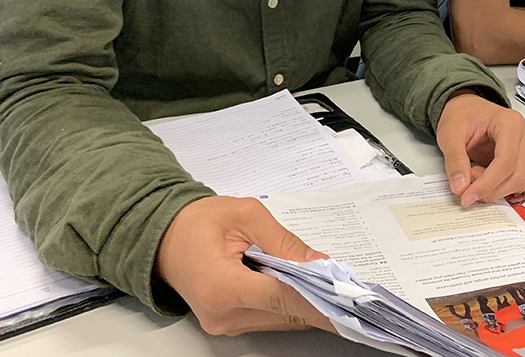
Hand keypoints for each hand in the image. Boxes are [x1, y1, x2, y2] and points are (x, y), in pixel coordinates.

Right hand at [155, 196, 333, 335]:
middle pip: (285, 312)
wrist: (164, 237)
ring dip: (305, 300)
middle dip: (317, 297)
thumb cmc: (197, 222)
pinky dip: (288, 302)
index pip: (282, 298)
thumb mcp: (245, 214)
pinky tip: (301, 285)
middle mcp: (222, 314)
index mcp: (222, 286)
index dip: (317, 297)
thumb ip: (284, 240)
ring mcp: (225, 323)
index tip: (346, 296)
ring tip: (326, 280)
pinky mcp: (229, 323)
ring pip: (281, 319)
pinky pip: (269, 317)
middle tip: (348, 285)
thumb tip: (318, 262)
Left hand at [436, 90, 524, 206]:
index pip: (506, 162)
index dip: (487, 184)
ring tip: (473, 175)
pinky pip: (518, 180)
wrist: (467, 109)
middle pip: (516, 175)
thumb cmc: (462, 115)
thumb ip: (455, 160)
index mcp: (510, 122)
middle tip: (466, 188)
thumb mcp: (449, 134)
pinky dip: (499, 186)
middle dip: (490, 189)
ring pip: (519, 182)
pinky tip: (483, 175)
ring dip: (494, 188)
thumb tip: (460, 186)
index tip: (467, 196)